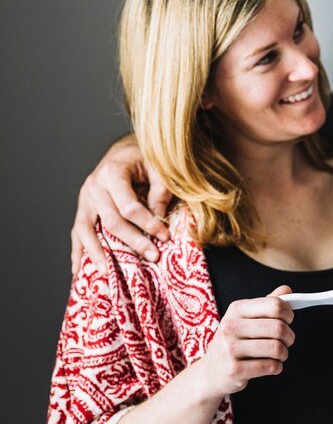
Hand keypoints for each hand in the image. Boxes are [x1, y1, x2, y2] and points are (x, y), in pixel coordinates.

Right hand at [71, 135, 172, 274]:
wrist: (124, 150)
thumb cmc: (145, 158)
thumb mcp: (158, 167)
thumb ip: (160, 191)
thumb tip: (159, 218)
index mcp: (112, 172)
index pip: (128, 206)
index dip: (148, 223)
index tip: (165, 237)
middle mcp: (94, 187)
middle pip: (111, 221)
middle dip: (133, 241)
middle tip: (153, 256)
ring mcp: (85, 199)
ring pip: (86, 230)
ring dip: (98, 253)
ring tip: (108, 272)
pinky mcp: (83, 209)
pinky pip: (77, 232)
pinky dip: (78, 251)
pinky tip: (78, 269)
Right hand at [196, 285, 295, 399]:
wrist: (211, 371)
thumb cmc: (234, 340)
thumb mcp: (246, 318)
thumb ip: (267, 303)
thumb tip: (287, 289)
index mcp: (236, 309)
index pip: (274, 305)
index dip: (288, 313)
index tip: (289, 320)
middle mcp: (230, 327)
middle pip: (278, 327)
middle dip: (289, 336)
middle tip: (287, 341)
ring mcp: (230, 349)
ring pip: (276, 348)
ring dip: (284, 353)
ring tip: (279, 354)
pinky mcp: (234, 369)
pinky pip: (270, 366)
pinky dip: (277, 367)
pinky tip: (271, 365)